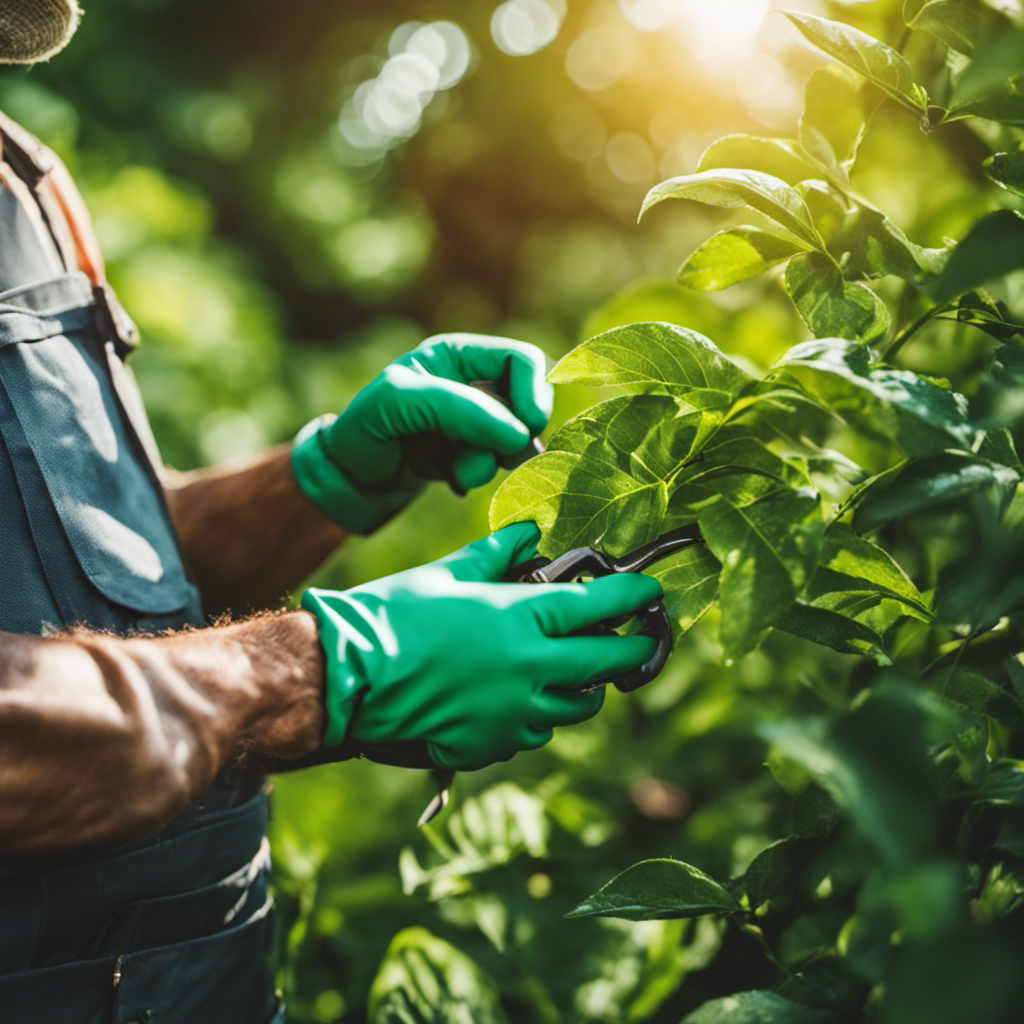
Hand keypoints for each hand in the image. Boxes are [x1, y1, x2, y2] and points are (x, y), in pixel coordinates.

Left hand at [291, 335, 551, 532]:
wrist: (349, 479)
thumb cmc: (365, 429)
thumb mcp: (399, 402)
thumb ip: (458, 409)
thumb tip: (519, 434)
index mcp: (458, 355)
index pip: (523, 360)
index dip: (534, 392)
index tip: (526, 429)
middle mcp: (473, 384)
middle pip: (527, 402)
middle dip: (511, 436)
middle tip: (480, 460)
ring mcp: (477, 421)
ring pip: (518, 439)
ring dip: (493, 462)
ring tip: (458, 475)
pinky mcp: (475, 454)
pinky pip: (502, 464)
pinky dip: (484, 475)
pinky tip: (454, 480)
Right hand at [301, 523, 663, 770]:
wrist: (349, 677)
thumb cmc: (393, 616)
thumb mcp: (448, 574)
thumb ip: (497, 555)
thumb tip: (527, 536)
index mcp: (520, 619)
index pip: (599, 605)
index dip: (632, 595)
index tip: (649, 591)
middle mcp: (529, 669)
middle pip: (606, 663)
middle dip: (630, 650)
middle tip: (636, 641)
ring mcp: (514, 713)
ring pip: (577, 705)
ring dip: (585, 687)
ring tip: (577, 673)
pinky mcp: (493, 744)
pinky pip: (536, 732)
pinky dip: (540, 715)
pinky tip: (522, 700)